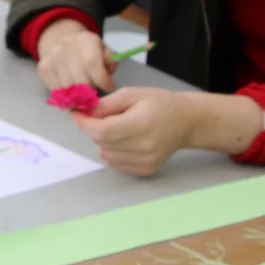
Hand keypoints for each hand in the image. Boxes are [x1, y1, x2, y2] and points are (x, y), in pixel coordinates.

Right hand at [35, 20, 114, 93]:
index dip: (102, 79)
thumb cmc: (89, 51)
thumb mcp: (104, 50)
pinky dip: (66, 96)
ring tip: (84, 93)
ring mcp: (53, 57)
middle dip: (91, 90)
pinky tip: (72, 93)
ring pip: (68, 87)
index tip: (108, 86)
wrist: (61, 41)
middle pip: (80, 78)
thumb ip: (111, 61)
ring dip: (78, 95)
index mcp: (86, 39)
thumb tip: (108, 72)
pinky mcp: (43, 68)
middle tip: (95, 92)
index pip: (92, 62)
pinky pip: (56, 90)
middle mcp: (66, 45)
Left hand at [72, 89, 264, 177]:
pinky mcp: (144, 170)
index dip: (85, 124)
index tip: (78, 114)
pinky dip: (113, 152)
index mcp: (141, 124)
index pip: (103, 131)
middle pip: (101, 142)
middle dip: (94, 130)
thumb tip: (85, 113)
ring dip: (103, 141)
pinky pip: (115, 163)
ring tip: (119, 129)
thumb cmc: (160, 103)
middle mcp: (144, 147)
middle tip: (102, 117)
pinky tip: (126, 141)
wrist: (186, 122)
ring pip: (105, 154)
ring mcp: (144, 161)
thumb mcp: (133, 94)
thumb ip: (107, 104)